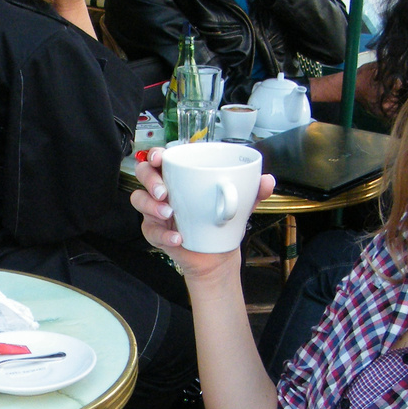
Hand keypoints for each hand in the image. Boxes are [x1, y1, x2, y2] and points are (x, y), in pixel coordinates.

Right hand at [130, 149, 276, 282]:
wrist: (218, 253)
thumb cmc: (222, 221)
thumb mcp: (241, 203)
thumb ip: (254, 191)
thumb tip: (268, 180)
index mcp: (180, 176)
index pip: (159, 158)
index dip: (154, 154)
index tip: (160, 158)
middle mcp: (163, 190)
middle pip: (143, 175)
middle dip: (150, 179)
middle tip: (165, 190)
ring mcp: (156, 211)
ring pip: (139, 200)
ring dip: (151, 205)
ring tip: (170, 212)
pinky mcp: (156, 233)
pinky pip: (151, 231)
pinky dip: (163, 234)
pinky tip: (178, 237)